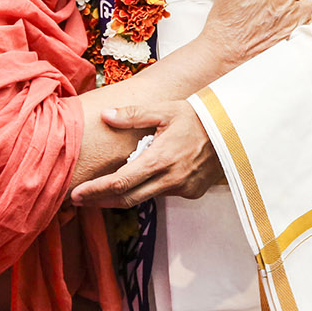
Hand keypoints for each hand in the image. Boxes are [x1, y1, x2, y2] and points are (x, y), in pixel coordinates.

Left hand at [69, 102, 224, 206]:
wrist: (234, 129)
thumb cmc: (197, 116)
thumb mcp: (165, 110)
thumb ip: (133, 114)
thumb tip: (105, 115)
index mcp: (160, 158)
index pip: (120, 182)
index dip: (96, 191)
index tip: (76, 195)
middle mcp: (170, 179)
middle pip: (127, 198)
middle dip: (101, 200)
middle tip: (80, 199)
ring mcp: (182, 188)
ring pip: (145, 197)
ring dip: (124, 195)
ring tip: (105, 188)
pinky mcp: (192, 192)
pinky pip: (164, 194)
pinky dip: (150, 188)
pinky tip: (145, 178)